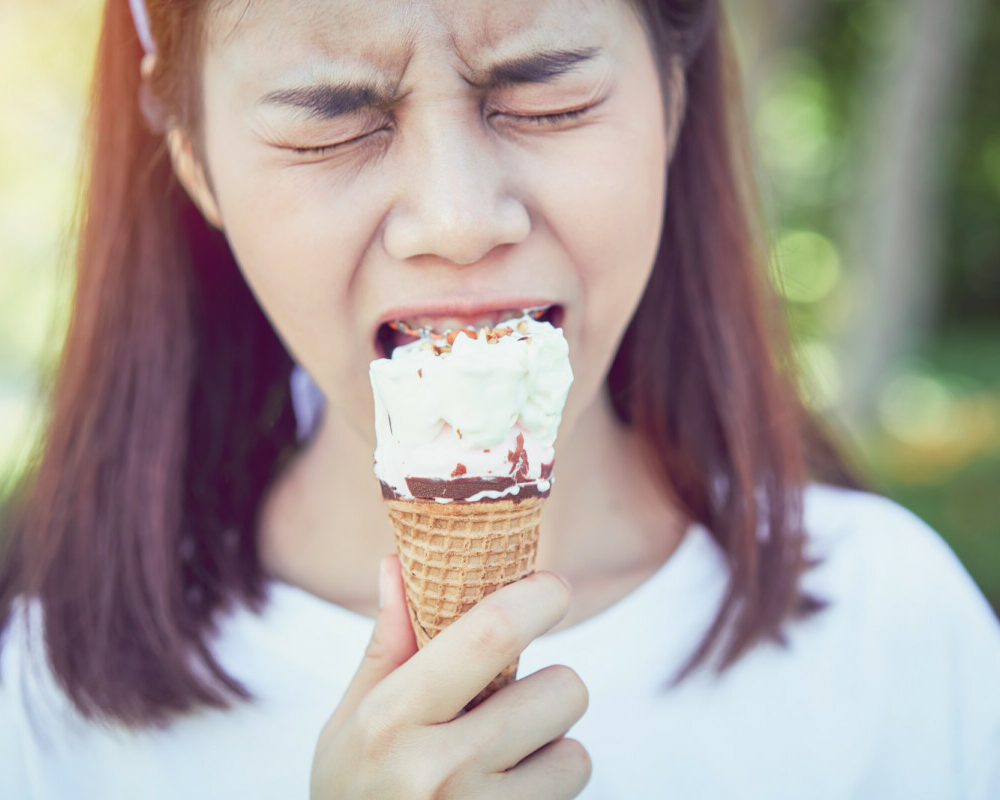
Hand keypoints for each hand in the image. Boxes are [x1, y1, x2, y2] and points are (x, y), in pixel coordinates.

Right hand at [310, 555, 590, 797]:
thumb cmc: (353, 792)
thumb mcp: (350, 721)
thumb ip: (386, 644)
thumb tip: (399, 562)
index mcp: (393, 719)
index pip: (488, 635)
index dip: (536, 598)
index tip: (553, 587)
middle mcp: (439, 770)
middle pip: (561, 689)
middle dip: (551, 685)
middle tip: (513, 701)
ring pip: (576, 752)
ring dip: (551, 747)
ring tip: (502, 761)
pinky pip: (571, 796)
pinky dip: (549, 789)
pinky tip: (504, 798)